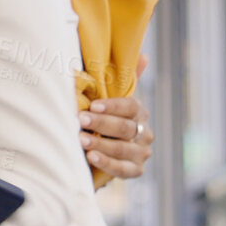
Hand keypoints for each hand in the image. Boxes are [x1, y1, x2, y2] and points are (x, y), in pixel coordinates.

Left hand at [79, 54, 152, 180]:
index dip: (113, 106)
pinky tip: (92, 158)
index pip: (130, 107)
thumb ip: (123, 79)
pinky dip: (107, 163)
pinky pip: (123, 169)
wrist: (95, 150)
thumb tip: (143, 56)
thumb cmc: (99, 119)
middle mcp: (144, 132)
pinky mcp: (135, 170)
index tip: (93, 105)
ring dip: (101, 144)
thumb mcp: (107, 99)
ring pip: (123, 149)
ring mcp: (141, 153)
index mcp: (138, 112)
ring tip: (81, 140)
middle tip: (81, 120)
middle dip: (102, 124)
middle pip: (125, 128)